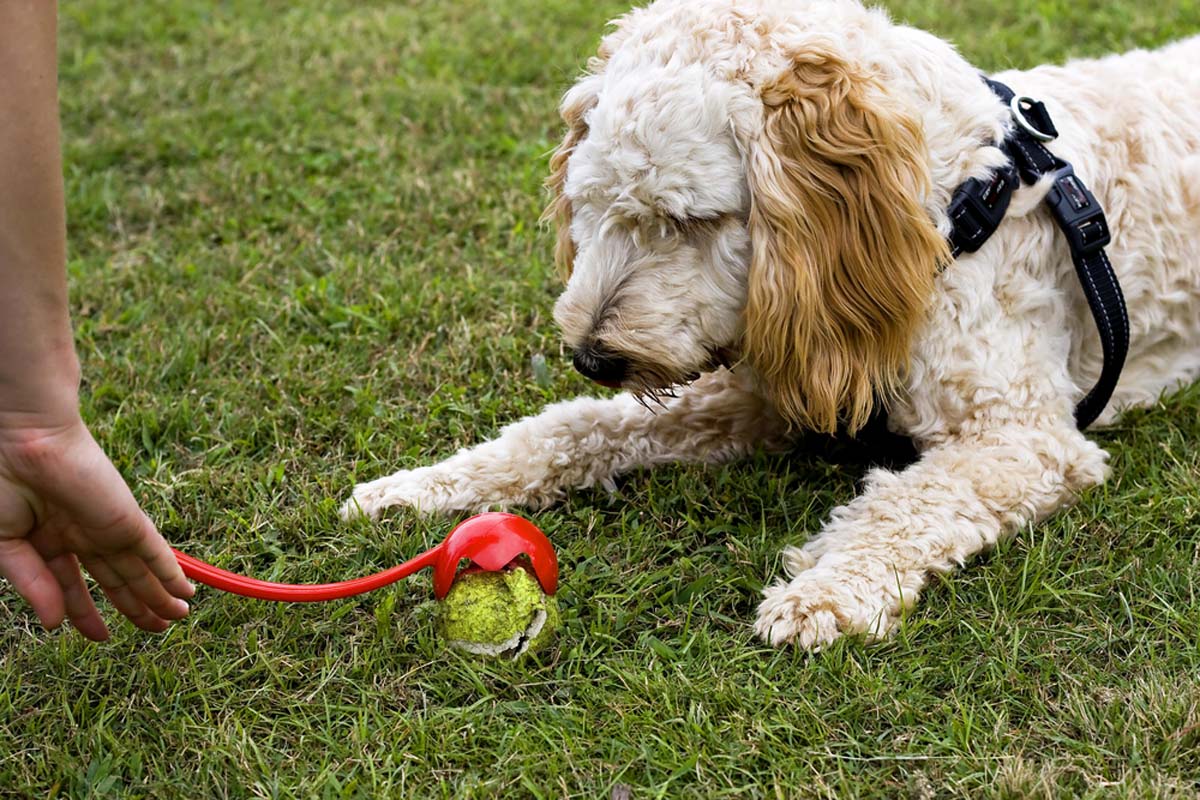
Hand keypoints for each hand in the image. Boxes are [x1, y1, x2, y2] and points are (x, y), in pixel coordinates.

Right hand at [0, 418, 193, 640]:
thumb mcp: (7, 545)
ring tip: (178, 616)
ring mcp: (107, 527)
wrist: (23, 443)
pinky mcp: (127, 519)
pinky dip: (171, 573)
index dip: (87, 613)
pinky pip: (155, 552)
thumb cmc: (2, 485)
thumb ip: (33, 584)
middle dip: (137, 606)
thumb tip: (54, 624)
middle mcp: (83, 535)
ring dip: (160, 595)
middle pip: (117, 579)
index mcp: (49, 540)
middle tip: (158, 629)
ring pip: (140, 571)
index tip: (102, 636)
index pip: (74, 585)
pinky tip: (184, 591)